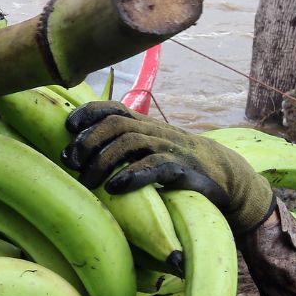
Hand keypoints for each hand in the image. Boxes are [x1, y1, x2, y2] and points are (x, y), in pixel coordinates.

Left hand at [63, 101, 274, 233]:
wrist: (227, 179)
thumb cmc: (176, 166)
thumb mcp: (148, 151)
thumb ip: (119, 148)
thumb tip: (75, 157)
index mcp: (144, 126)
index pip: (113, 109)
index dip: (88, 113)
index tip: (68, 128)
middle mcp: (155, 132)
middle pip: (116, 124)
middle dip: (89, 141)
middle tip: (73, 163)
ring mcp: (169, 148)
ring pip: (130, 142)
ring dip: (103, 161)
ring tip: (90, 181)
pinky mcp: (182, 170)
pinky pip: (155, 165)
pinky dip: (132, 175)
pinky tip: (115, 187)